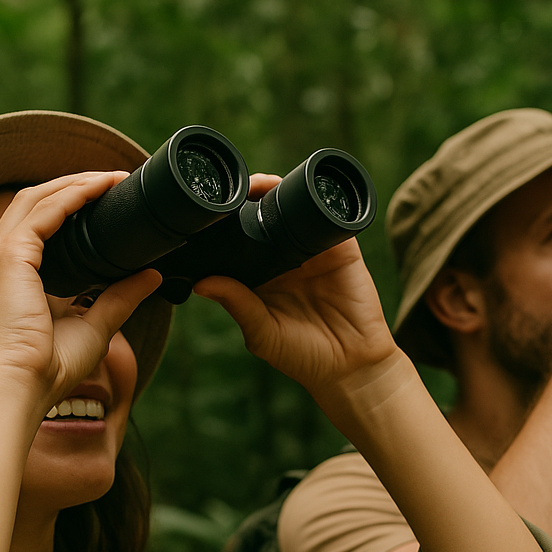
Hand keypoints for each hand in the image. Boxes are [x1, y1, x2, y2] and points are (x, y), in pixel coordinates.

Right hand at [0, 172, 159, 416]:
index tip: (105, 201)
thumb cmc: (46, 371)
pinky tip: (99, 190)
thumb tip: (150, 275)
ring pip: (35, 199)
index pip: (34, 227)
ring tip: (110, 178)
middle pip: (32, 203)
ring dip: (74, 183)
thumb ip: (118, 299)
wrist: (18, 388)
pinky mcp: (7, 256)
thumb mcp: (93, 328)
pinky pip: (44, 211)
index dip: (68, 207)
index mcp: (6, 278)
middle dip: (72, 186)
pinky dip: (72, 195)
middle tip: (113, 181)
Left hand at [194, 174, 399, 402]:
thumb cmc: (303, 357)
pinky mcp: (341, 248)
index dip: (223, 224)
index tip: (206, 210)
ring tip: (259, 184)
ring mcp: (313, 251)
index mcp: (260, 277)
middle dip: (248, 199)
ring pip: (292, 211)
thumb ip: (236, 303)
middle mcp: (285, 260)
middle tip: (229, 188)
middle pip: (263, 218)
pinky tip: (300, 192)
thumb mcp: (262, 332)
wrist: (352, 367)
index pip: (238, 242)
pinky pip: (328, 217)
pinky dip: (316, 202)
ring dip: (278, 192)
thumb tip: (199, 283)